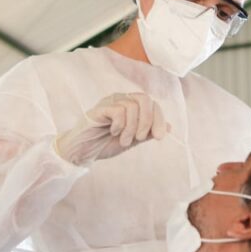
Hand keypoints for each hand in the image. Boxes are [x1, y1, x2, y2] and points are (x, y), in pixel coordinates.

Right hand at [54, 93, 170, 164]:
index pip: (152, 104)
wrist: (82, 152)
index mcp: (130, 105)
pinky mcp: (99, 109)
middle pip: (145, 100)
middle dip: (147, 121)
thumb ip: (147, 133)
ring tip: (123, 140)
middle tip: (139, 138)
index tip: (159, 137)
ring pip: (132, 107)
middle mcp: (121, 99)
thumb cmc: (103, 144)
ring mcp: (109, 102)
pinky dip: (120, 125)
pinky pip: (118, 111)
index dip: (159, 119)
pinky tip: (113, 132)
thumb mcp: (131, 140)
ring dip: (131, 128)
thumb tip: (169, 128)